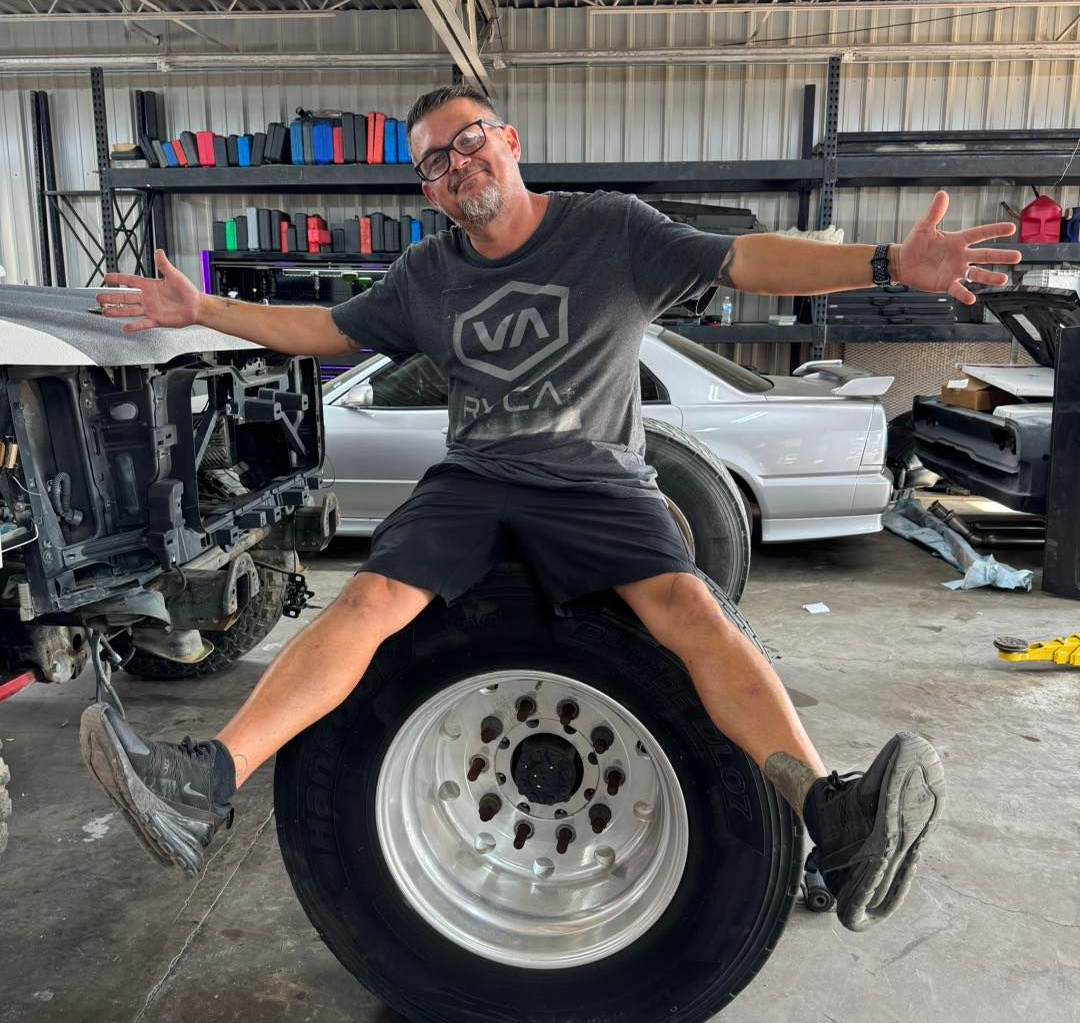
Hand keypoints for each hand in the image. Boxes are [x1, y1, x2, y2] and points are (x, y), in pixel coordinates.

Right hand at [96, 249, 201, 332]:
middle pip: (125, 296)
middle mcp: (148, 297)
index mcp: (150, 285)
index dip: (118, 278)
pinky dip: (134, 326)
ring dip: (117, 310)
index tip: (106, 277)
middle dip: (111, 297)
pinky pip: (143, 323)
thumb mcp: (175, 275)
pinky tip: (124, 327)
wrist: (197, 307)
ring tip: (104, 311)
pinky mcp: (157, 320)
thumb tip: (159, 252)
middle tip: (98, 298)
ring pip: (129, 310)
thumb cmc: (188, 291)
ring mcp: (151, 309)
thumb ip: (164, 265)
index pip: (130, 280)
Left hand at [894, 190, 1021, 304]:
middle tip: (1017, 257)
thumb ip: (935, 212)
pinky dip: (964, 294)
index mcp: (958, 240)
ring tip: (1003, 279)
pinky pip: (957, 290)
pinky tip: (971, 299)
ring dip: (990, 276)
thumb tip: (942, 194)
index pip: (980, 233)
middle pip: (985, 255)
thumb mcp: (924, 227)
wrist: (902, 263)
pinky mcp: (946, 283)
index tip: (1011, 227)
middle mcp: (960, 255)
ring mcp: (955, 270)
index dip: (995, 230)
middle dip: (1001, 256)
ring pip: (976, 273)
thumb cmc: (914, 244)